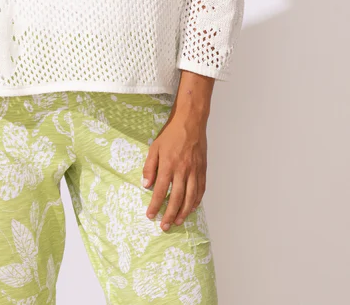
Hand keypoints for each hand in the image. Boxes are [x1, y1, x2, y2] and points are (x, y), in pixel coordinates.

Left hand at [142, 110, 207, 230]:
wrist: (190, 122)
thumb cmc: (170, 134)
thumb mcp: (154, 147)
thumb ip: (149, 166)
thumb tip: (146, 185)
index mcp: (168, 165)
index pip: (160, 190)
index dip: (155, 205)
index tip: (151, 215)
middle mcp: (182, 170)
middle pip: (176, 198)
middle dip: (169, 214)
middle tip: (164, 226)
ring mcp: (194, 171)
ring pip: (190, 197)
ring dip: (184, 212)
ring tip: (177, 222)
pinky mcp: (203, 170)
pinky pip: (200, 190)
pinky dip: (196, 201)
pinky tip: (192, 208)